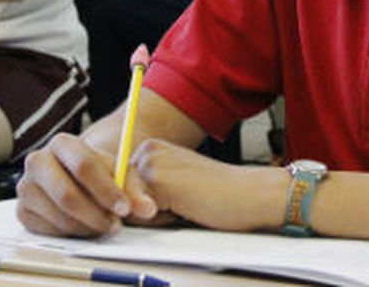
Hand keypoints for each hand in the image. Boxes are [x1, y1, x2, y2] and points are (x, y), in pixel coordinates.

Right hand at [15, 132, 158, 236]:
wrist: (77, 177)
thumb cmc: (100, 172)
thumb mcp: (120, 173)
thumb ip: (135, 189)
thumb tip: (147, 209)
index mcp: (62, 143)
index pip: (84, 166)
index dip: (106, 189)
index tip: (125, 208)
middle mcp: (37, 161)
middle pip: (67, 195)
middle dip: (96, 214)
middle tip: (116, 224)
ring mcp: (26, 187)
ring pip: (60, 216)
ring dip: (88, 226)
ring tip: (106, 225)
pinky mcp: (23, 211)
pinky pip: (49, 230)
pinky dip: (72, 233)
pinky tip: (87, 226)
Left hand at [133, 139, 284, 232]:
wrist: (249, 193)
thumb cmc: (218, 193)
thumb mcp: (175, 186)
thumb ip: (146, 191)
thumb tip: (119, 207)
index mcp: (152, 149)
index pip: (125, 188)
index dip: (147, 204)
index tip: (178, 197)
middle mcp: (147, 149)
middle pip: (122, 196)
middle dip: (147, 210)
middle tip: (184, 200)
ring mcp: (150, 162)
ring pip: (128, 206)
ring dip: (153, 216)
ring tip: (185, 202)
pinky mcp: (156, 179)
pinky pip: (138, 214)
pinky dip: (160, 220)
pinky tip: (185, 205)